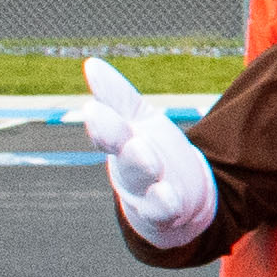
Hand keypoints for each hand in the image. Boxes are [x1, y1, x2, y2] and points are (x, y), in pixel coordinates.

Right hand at [80, 56, 215, 244]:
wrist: (185, 194)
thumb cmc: (152, 150)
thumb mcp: (138, 119)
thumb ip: (116, 95)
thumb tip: (91, 64)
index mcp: (121, 143)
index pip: (108, 131)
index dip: (101, 123)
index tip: (93, 108)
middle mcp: (129, 169)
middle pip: (123, 157)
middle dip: (122, 144)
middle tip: (127, 135)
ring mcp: (146, 193)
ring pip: (141, 183)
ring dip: (141, 168)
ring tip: (141, 152)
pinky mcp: (167, 212)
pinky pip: (162, 211)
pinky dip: (162, 204)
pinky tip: (167, 195)